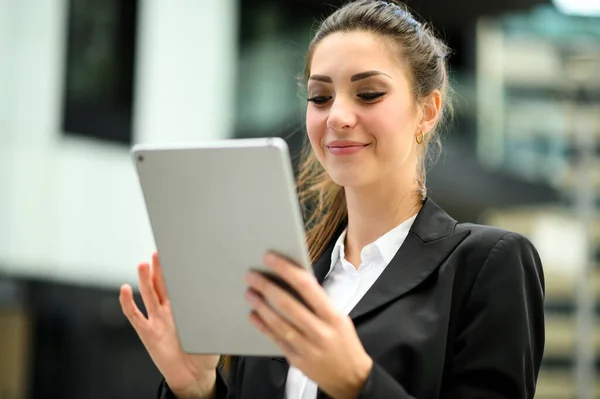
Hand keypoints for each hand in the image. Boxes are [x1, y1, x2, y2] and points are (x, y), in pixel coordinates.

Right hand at [119, 252, 218, 397]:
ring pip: (149, 295)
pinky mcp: (147, 333)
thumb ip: (213, 314)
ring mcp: (157, 320)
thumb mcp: (213, 330)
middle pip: (162, 284)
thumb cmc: (205, 352)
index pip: (180, 283)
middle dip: (160, 268)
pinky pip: (136, 316)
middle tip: (159, 252)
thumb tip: (219, 296)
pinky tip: (124, 290)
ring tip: (144, 264)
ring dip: (145, 280)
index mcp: (185, 306)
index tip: (177, 251)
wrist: (194, 375)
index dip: (177, 268)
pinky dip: (128, 303)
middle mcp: (169, 310)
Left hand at [244, 253, 372, 398]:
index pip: (306, 286)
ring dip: (261, 305)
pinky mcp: (296, 360)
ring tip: (249, 293)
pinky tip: (253, 315)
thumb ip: (318, 303)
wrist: (351, 378)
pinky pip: (276, 340)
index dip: (286, 269)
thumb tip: (292, 282)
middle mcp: (320, 331)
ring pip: (278, 323)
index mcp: (333, 316)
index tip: (270, 258)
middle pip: (287, 304)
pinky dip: (262, 326)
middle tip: (251, 275)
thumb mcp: (340, 318)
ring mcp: (307, 347)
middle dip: (266, 286)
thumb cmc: (345, 342)